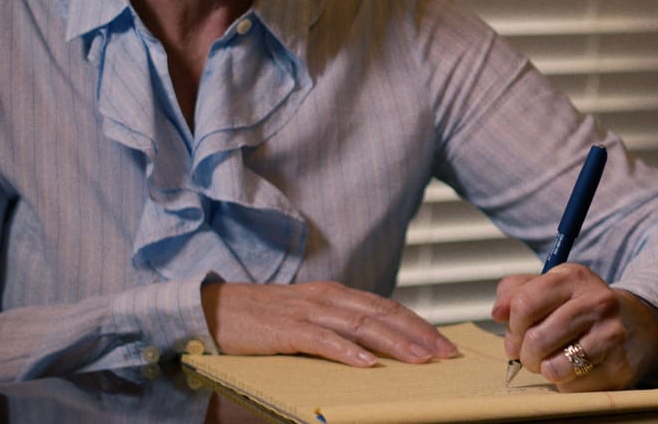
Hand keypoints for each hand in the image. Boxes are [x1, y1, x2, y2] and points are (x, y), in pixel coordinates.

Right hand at [201, 281, 456, 367]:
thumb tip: (373, 347)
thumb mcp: (306, 316)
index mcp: (334, 293)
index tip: (442, 343)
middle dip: (417, 334)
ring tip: (419, 359)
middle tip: (444, 354)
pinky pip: (322, 340)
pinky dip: (346, 351)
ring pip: (360, 325)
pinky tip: (366, 364)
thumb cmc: (261, 318)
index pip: (386, 306)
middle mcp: (326, 297)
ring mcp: (306, 311)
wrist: (213, 309)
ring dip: (393, 343)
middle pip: (382, 314)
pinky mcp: (285, 328)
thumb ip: (337, 325)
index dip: (417, 323)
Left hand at [492, 264, 657, 391]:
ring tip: (551, 360)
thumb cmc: (580, 308)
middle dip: (524, 353)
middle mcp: (597, 302)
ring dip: (543, 370)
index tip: (516, 332)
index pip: (524, 304)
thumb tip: (497, 313)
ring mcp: (611, 336)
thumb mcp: (551, 288)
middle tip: (530, 352)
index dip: (512, 326)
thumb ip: (516, 292)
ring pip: (552, 368)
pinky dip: (565, 384)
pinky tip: (575, 369)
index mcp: (575, 277)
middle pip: (535, 340)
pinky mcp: (618, 368)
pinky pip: (571, 388)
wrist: (637, 327)